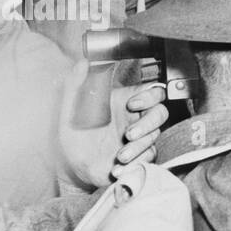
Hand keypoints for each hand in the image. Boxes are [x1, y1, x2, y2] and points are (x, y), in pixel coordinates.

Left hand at [58, 60, 169, 189]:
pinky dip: (135, 164)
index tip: (132, 104)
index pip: (153, 91)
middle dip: (147, 124)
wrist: (70, 165)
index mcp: (124, 101)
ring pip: (154, 138)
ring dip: (138, 148)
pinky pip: (148, 158)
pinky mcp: (139, 157)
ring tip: (119, 156)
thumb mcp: (71, 106)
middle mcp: (135, 118)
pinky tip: (118, 168)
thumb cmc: (73, 134)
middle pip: (160, 114)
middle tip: (128, 134)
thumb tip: (82, 62)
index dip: (149, 96)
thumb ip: (76, 83)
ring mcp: (139, 138)